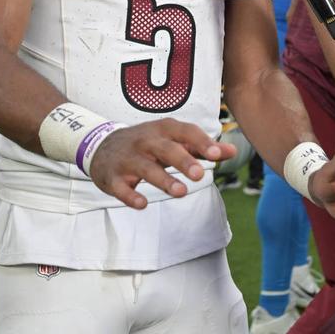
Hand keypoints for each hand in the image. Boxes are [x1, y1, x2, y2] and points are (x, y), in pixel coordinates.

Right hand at [87, 119, 235, 209]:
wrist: (102, 146)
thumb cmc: (149, 143)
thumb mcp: (174, 140)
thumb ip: (202, 147)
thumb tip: (233, 151)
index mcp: (164, 130)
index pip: (185, 132)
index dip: (201, 142)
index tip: (217, 154)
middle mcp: (146, 141)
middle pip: (166, 149)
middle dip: (183, 161)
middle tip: (200, 175)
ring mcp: (128, 159)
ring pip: (146, 168)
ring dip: (163, 180)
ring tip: (181, 192)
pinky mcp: (113, 177)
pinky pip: (121, 187)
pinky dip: (130, 195)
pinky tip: (142, 204)